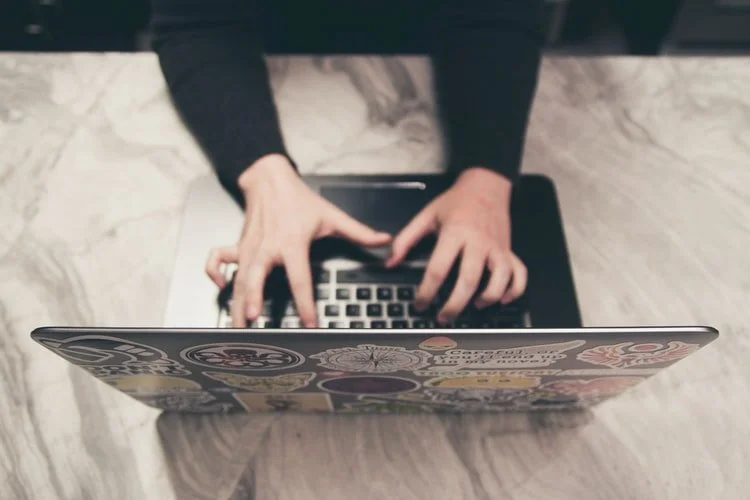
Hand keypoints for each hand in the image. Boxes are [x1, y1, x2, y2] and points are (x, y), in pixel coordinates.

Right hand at [205, 154, 390, 327]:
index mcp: (291, 244)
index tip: (309, 323)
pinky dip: (214, 273)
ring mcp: (249, 248)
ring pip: (237, 277)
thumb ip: (359, 232)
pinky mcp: (238, 245)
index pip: (300, 279)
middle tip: (251, 322)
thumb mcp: (331, 215)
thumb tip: (385, 241)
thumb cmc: (299, 200)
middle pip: (256, 278)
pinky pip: (218, 260)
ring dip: (234, 300)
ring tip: (235, 324)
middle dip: (252, 300)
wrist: (269, 178)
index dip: (305, 303)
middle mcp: (267, 248)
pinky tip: (220, 288)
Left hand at [386, 167, 526, 323]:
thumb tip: (390, 262)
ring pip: (499, 280)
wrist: (486, 185)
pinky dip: (514, 290)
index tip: (420, 304)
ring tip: (474, 307)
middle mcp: (479, 242)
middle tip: (443, 317)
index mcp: (455, 233)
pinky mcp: (510, 251)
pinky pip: (519, 274)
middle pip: (468, 281)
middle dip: (454, 305)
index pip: (438, 269)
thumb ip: (406, 239)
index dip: (427, 291)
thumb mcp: (426, 216)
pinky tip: (501, 299)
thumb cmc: (456, 202)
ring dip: (487, 298)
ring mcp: (498, 248)